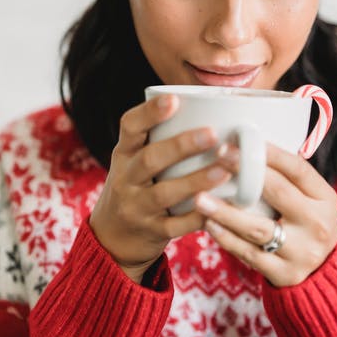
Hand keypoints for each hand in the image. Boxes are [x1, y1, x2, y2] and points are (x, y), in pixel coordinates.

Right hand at [90, 94, 230, 283]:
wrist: (112, 237)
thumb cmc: (137, 184)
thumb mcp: (135, 158)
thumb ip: (161, 136)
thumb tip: (211, 104)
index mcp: (125, 152)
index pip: (130, 127)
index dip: (149, 112)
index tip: (174, 99)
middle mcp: (126, 178)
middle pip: (150, 159)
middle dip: (181, 145)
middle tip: (212, 133)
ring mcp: (137, 207)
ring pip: (164, 193)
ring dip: (196, 180)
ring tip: (224, 169)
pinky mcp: (152, 232)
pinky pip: (176, 226)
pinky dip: (197, 216)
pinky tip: (220, 207)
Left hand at [194, 142, 336, 286]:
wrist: (324, 272)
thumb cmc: (306, 221)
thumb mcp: (311, 198)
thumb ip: (286, 177)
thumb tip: (245, 143)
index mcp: (324, 198)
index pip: (298, 169)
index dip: (269, 153)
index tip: (240, 140)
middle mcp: (318, 223)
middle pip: (278, 193)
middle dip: (245, 173)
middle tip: (218, 157)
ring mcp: (302, 251)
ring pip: (258, 228)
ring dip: (226, 212)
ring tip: (200, 198)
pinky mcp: (285, 274)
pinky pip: (249, 254)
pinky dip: (227, 238)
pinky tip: (209, 224)